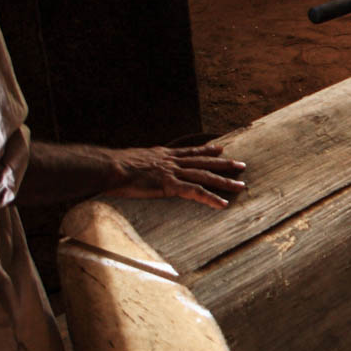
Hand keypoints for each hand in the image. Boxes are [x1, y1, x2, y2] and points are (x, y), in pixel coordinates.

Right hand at [104, 145, 247, 208]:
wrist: (109, 167)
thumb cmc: (112, 168)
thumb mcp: (130, 162)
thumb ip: (140, 166)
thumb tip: (134, 170)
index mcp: (162, 155)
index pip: (189, 151)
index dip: (206, 149)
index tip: (220, 147)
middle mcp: (171, 161)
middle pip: (203, 161)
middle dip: (224, 163)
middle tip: (241, 164)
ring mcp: (172, 172)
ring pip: (205, 176)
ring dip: (224, 181)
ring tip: (241, 186)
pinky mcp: (170, 185)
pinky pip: (196, 192)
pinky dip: (211, 198)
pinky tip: (223, 204)